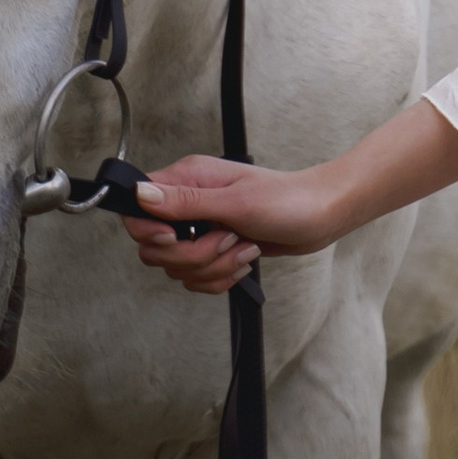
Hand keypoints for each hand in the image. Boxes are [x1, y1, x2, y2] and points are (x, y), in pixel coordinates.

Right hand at [123, 156, 336, 296]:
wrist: (320, 216)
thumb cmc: (288, 200)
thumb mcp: (236, 202)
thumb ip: (185, 202)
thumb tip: (141, 194)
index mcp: (188, 179)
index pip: (137, 209)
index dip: (148, 232)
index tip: (177, 238)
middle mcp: (188, 203)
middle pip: (155, 249)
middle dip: (192, 256)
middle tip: (226, 239)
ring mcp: (200, 228)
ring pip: (177, 268)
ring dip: (213, 266)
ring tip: (242, 246)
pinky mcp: (213, 250)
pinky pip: (197, 279)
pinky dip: (220, 277)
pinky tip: (243, 259)